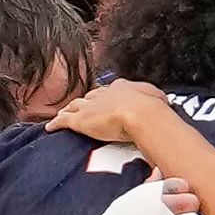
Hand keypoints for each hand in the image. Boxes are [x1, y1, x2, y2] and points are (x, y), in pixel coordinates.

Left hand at [46, 78, 175, 151]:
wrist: (142, 114)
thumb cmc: (153, 108)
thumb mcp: (158, 100)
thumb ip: (158, 101)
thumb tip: (164, 103)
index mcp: (122, 88)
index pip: (111, 91)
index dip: (107, 97)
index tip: (107, 102)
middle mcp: (104, 94)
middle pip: (92, 96)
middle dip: (88, 101)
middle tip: (84, 107)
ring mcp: (91, 106)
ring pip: (76, 106)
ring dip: (69, 109)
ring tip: (64, 112)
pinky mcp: (80, 120)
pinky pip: (64, 121)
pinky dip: (56, 123)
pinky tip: (50, 127)